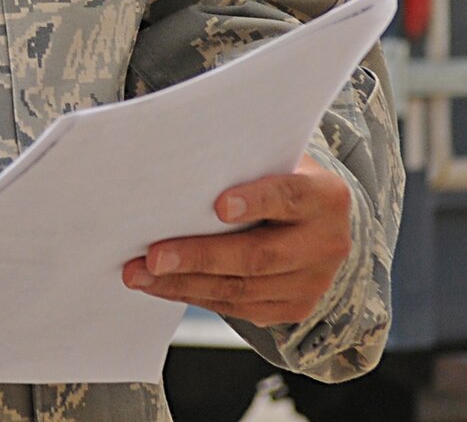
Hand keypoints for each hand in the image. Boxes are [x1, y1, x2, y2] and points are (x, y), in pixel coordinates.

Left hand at [122, 153, 350, 325]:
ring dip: (184, 283)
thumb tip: (180, 165)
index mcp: (326, 196)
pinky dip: (195, 295)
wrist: (322, 221)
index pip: (289, 196)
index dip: (255, 201)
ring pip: (242, 289)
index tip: (218, 206)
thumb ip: (244, 163)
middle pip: (258, 255)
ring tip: (140, 274)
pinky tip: (163, 285)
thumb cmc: (282, 177)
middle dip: (200, 257)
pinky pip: (238, 308)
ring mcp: (312, 282)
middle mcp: (326, 243)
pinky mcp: (293, 307)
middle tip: (153, 256)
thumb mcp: (276, 159)